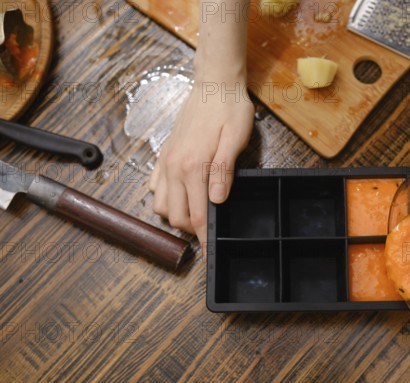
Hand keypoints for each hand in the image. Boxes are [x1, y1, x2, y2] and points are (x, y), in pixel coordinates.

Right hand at [149, 81, 253, 249]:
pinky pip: (155, 188)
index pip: (198, 215)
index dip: (205, 236)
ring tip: (196, 213)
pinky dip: (165, 199)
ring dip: (177, 215)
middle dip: (192, 229)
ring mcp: (165, 162)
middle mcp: (174, 168)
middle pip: (177, 216)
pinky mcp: (163, 155)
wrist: (213, 84)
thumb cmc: (229, 110)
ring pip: (161, 206)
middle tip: (210, 229)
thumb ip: (223, 172)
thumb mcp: (235, 140)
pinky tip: (181, 194)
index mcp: (193, 167)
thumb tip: (217, 201)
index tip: (211, 250)